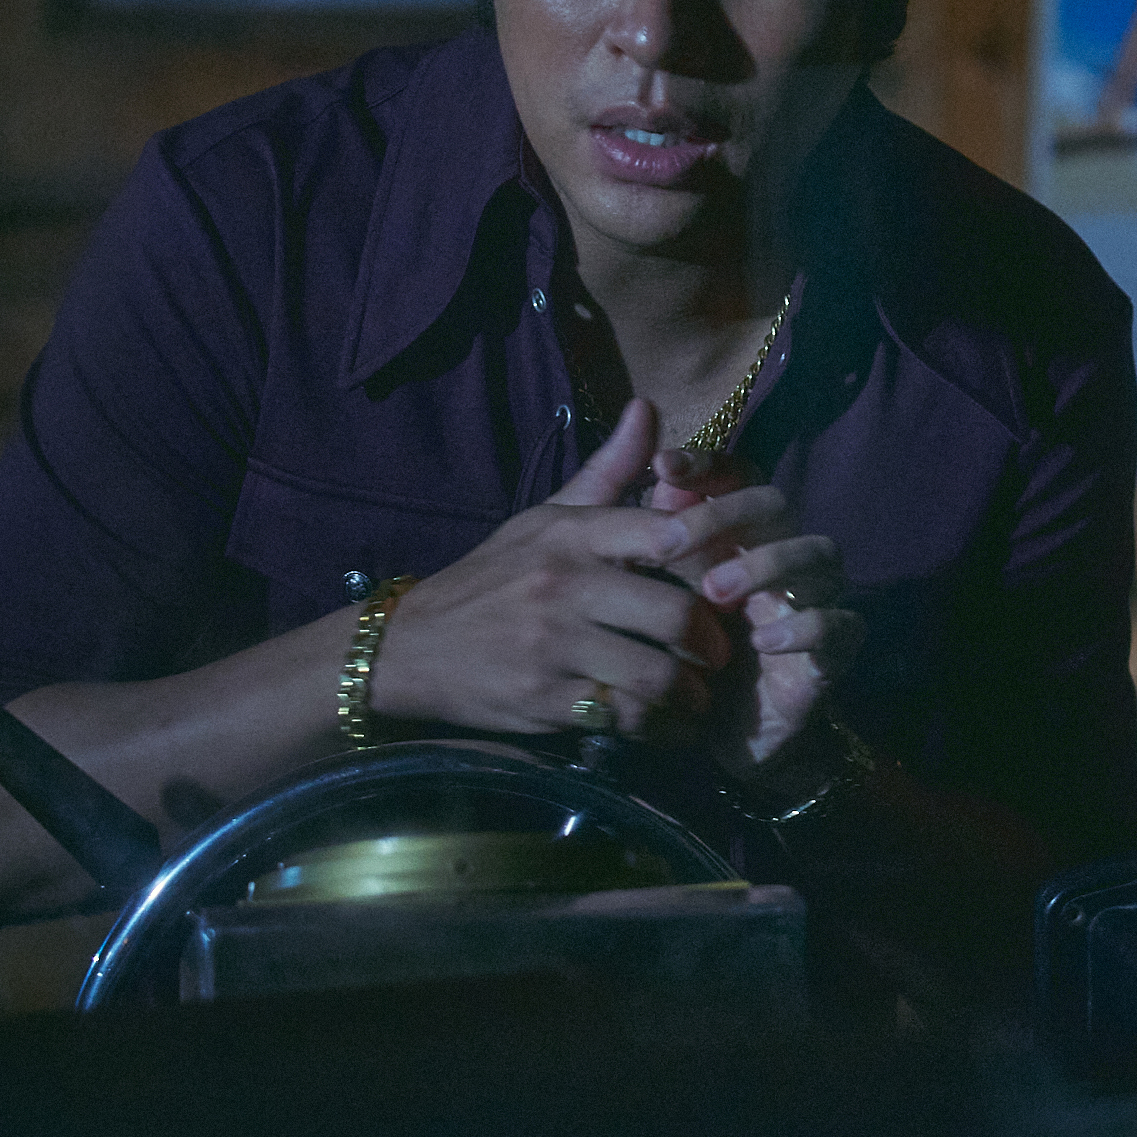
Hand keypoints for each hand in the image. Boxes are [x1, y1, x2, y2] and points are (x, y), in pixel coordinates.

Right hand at [368, 400, 731, 738]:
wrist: (409, 648)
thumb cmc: (492, 578)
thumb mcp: (543, 517)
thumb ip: (607, 469)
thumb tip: (648, 407)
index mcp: (570, 534)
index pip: (663, 532)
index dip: (709, 557)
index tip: (727, 581)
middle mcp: (563, 585)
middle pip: (674, 613)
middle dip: (712, 643)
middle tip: (721, 655)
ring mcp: (552, 646)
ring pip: (655, 675)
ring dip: (690, 696)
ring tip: (697, 699)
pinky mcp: (542, 700)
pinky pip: (622, 719)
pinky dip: (655, 729)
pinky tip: (664, 727)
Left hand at [641, 443, 859, 778]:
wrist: (725, 734)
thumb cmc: (688, 656)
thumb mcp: (657, 595)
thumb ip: (651, 534)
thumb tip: (650, 473)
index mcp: (743, 537)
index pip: (742, 476)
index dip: (710, 464)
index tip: (663, 467)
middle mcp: (784, 556)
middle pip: (778, 504)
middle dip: (727, 515)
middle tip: (670, 547)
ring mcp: (815, 600)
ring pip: (821, 553)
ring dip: (768, 564)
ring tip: (715, 594)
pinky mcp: (834, 650)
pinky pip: (841, 624)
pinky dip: (805, 626)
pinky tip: (764, 641)